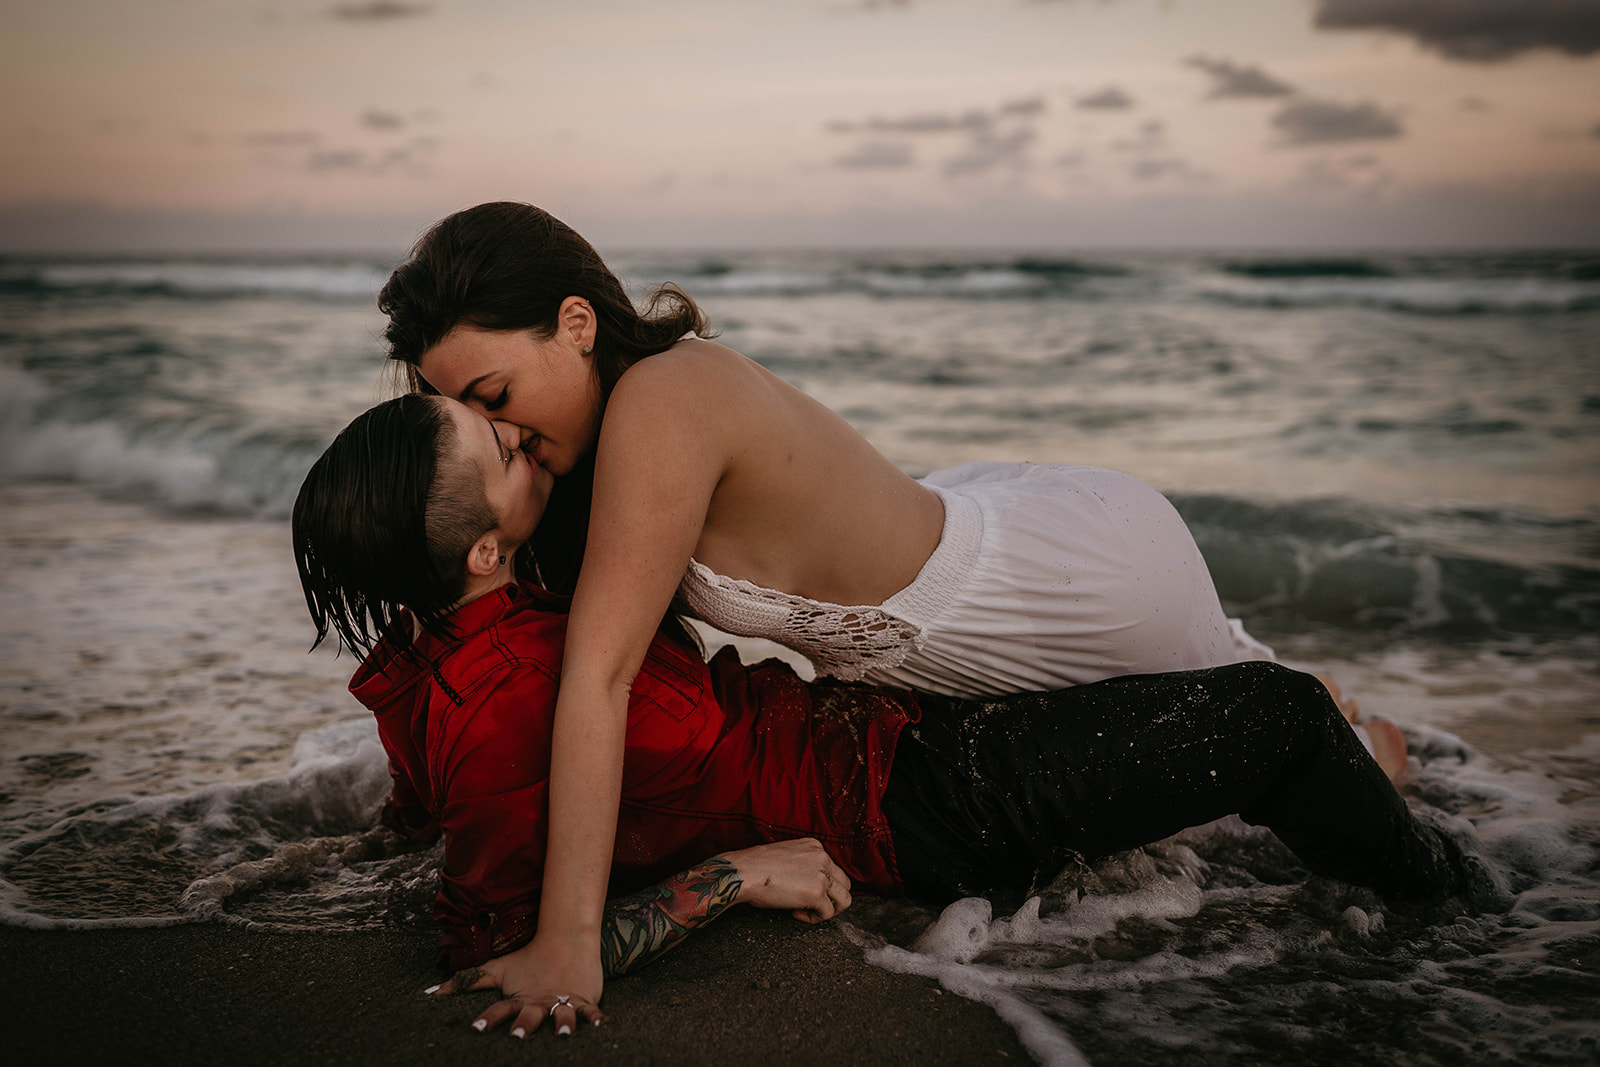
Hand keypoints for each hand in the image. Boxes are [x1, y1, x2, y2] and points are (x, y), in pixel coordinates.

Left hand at [426, 931, 604, 1038]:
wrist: (565, 938)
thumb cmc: (528, 958)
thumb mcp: (498, 970)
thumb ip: (469, 981)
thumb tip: (432, 992)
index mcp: (519, 997)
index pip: (500, 1009)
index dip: (488, 1017)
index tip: (475, 1028)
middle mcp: (539, 1001)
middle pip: (530, 1015)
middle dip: (524, 1025)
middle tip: (517, 1037)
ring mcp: (562, 999)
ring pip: (562, 1014)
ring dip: (562, 1024)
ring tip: (563, 1034)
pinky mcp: (582, 997)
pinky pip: (589, 1009)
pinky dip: (595, 1017)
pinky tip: (599, 1025)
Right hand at [718, 838, 851, 922]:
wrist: (742, 872)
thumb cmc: (754, 867)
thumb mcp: (785, 855)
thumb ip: (802, 864)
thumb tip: (807, 883)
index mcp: (814, 846)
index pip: (833, 870)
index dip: (821, 886)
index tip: (802, 892)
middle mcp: (822, 857)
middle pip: (845, 884)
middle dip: (831, 899)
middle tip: (811, 907)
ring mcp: (821, 874)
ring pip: (844, 900)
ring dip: (827, 910)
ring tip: (807, 912)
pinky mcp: (816, 892)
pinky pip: (827, 913)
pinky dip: (812, 919)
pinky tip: (794, 914)